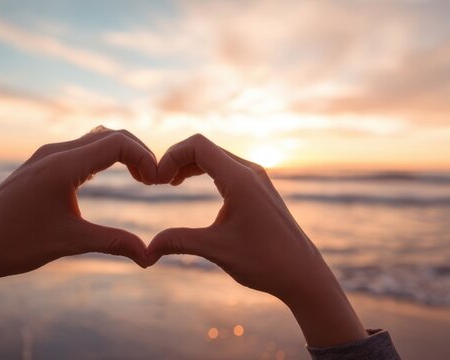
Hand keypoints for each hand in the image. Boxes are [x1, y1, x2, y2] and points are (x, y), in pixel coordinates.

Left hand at [0, 127, 156, 334]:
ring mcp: (44, 158)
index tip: (159, 182)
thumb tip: (149, 257)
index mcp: (62, 165)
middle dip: (139, 153)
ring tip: (141, 179)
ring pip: (94, 140)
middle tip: (156, 181)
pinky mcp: (39, 167)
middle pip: (110, 135)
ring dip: (122, 154)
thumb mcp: (70, 242)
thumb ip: (113, 243)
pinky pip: (80, 151)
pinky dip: (103, 159)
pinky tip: (112, 178)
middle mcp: (54, 153)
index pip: (118, 142)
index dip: (146, 157)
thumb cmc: (15, 244)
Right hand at [147, 134, 366, 346]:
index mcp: (240, 179)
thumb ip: (179, 242)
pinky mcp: (260, 190)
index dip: (170, 156)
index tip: (156, 181)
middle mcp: (250, 172)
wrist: (303, 274)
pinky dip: (205, 172)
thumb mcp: (216, 250)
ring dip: (190, 165)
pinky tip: (192, 187)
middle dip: (177, 160)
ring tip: (170, 184)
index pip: (198, 145)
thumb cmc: (264, 261)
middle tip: (157, 183)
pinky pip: (227, 168)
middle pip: (205, 148)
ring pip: (217, 157)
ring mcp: (258, 179)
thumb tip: (146, 250)